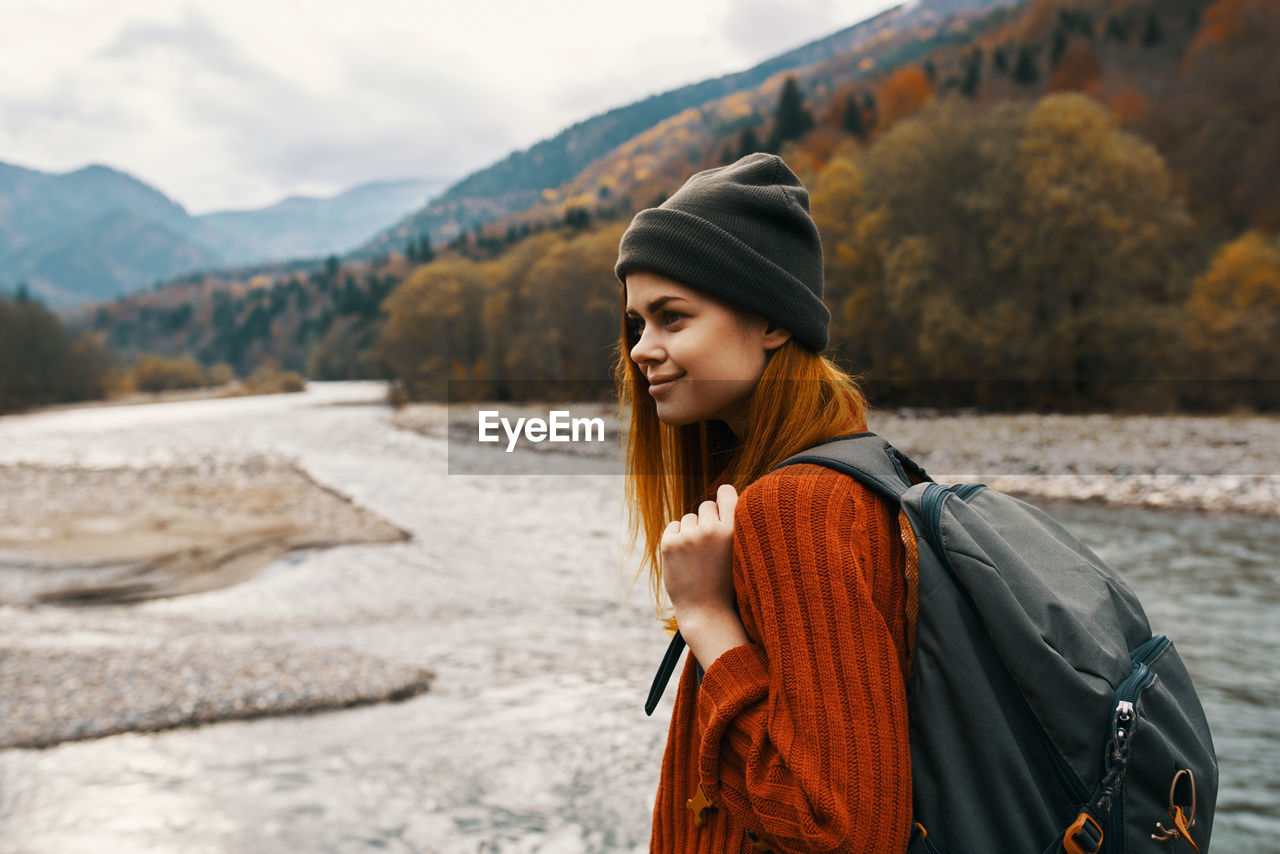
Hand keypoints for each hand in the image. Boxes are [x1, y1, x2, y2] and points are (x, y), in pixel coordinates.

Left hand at [662, 483, 738, 621]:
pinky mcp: (669, 544)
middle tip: (711, 545)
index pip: (727, 492)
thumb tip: (725, 493)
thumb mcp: (740, 552)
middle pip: (706, 506)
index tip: (723, 498)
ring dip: (692, 531)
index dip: (724, 495)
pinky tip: (686, 557)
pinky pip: (673, 526)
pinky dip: (677, 538)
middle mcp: (712, 530)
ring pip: (689, 518)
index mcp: (734, 531)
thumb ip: (733, 526)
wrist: (706, 612)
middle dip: (707, 520)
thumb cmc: (727, 583)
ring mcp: (689, 537)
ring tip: (699, 557)